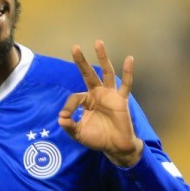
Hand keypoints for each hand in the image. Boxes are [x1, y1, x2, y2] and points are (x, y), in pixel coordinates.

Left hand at [58, 40, 143, 167]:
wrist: (115, 147)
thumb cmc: (97, 139)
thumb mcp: (79, 134)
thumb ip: (69, 126)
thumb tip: (60, 118)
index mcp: (86, 101)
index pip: (75, 97)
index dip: (69, 106)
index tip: (66, 117)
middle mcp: (97, 94)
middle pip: (88, 74)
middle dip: (81, 62)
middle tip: (75, 47)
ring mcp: (110, 95)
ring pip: (106, 73)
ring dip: (102, 58)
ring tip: (98, 43)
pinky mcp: (121, 100)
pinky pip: (126, 84)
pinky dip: (128, 72)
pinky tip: (129, 59)